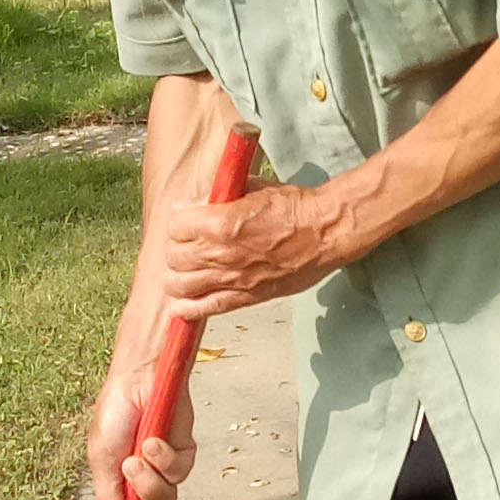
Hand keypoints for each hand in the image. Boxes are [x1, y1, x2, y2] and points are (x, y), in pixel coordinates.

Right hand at [87, 360, 194, 499]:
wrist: (138, 378)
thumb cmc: (115, 412)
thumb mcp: (101, 459)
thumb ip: (107, 497)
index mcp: (120, 485)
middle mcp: (144, 481)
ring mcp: (166, 468)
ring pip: (167, 498)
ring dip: (150, 481)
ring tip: (138, 455)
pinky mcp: (185, 452)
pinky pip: (181, 471)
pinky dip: (166, 459)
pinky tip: (154, 440)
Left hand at [156, 182, 334, 319]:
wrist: (325, 232)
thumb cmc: (293, 208)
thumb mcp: (250, 189)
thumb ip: (214, 198)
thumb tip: (185, 205)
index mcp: (220, 222)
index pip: (175, 227)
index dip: (179, 223)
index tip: (186, 223)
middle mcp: (220, 253)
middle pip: (174, 257)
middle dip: (178, 249)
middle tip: (188, 246)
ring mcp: (231, 278)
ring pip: (180, 285)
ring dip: (178, 277)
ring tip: (185, 272)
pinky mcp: (245, 297)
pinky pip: (206, 308)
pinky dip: (188, 309)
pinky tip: (181, 306)